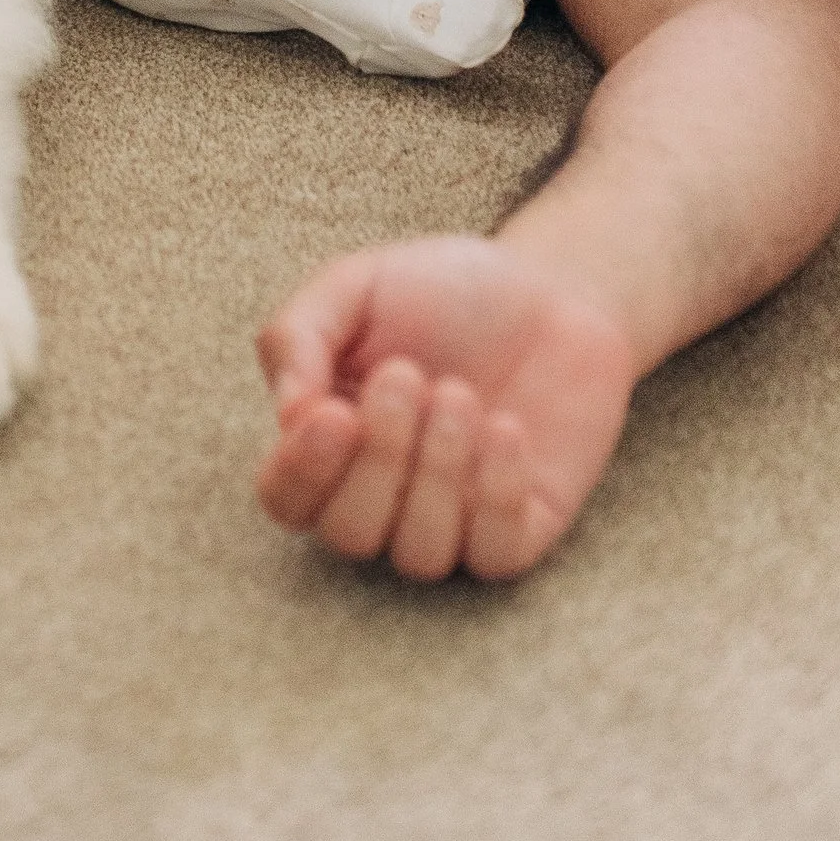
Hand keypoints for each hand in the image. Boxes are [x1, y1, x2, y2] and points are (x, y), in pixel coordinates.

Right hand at [255, 234, 637, 582]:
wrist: (552, 286)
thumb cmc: (441, 289)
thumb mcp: (354, 285)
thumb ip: (298, 336)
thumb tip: (288, 416)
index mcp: (331, 442)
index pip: (287, 499)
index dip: (301, 472)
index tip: (334, 414)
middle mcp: (384, 495)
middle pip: (349, 534)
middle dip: (378, 458)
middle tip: (407, 376)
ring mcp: (452, 520)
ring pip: (419, 553)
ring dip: (437, 472)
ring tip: (459, 394)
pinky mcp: (520, 530)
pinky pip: (494, 554)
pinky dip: (496, 494)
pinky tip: (506, 427)